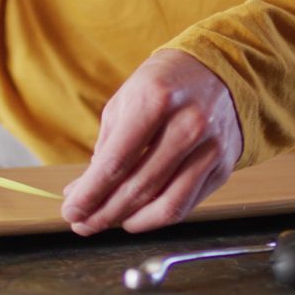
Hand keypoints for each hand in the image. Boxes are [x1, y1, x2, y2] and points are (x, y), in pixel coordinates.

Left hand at [61, 49, 242, 235]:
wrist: (217, 70)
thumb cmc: (162, 86)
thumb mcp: (126, 101)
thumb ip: (105, 148)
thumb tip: (81, 192)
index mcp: (155, 100)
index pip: (115, 162)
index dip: (90, 194)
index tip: (71, 211)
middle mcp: (188, 124)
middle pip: (139, 187)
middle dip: (103, 213)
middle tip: (82, 224)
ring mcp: (210, 147)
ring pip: (166, 205)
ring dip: (130, 222)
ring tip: (106, 223)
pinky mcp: (223, 166)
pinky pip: (186, 205)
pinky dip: (156, 218)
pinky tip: (136, 217)